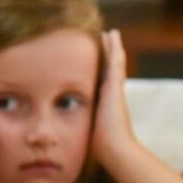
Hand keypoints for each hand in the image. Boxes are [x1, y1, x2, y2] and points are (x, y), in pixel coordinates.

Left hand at [92, 29, 139, 166]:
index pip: (103, 84)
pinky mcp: (115, 86)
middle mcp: (113, 95)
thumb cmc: (101, 148)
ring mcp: (116, 89)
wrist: (115, 149)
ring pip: (115, 62)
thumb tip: (66, 143)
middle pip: (111, 70)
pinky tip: (112, 35)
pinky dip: (114, 48)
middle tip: (108, 40)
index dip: (102, 72)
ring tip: (111, 33)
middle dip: (109, 56)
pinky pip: (115, 61)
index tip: (99, 64)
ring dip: (113, 47)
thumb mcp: (88, 136)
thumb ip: (80, 133)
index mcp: (106, 106)